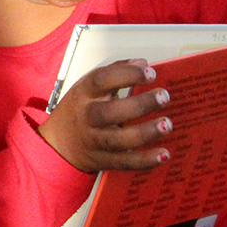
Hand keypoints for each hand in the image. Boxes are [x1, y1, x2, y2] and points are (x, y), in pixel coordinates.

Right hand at [38, 59, 171, 171]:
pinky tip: (165, 154)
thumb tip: (143, 63)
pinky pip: (125, 162)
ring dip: (145, 133)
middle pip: (110, 112)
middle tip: (164, 96)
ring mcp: (94, 141)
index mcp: (83, 94)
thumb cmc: (81, 108)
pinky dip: (145, 160)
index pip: (101, 80)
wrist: (58, 144)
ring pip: (119, 140)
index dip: (126, 75)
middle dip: (139, 104)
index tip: (151, 73)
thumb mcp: (88, 87)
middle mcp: (86, 117)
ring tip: (167, 124)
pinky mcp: (104, 160)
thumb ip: (115, 72)